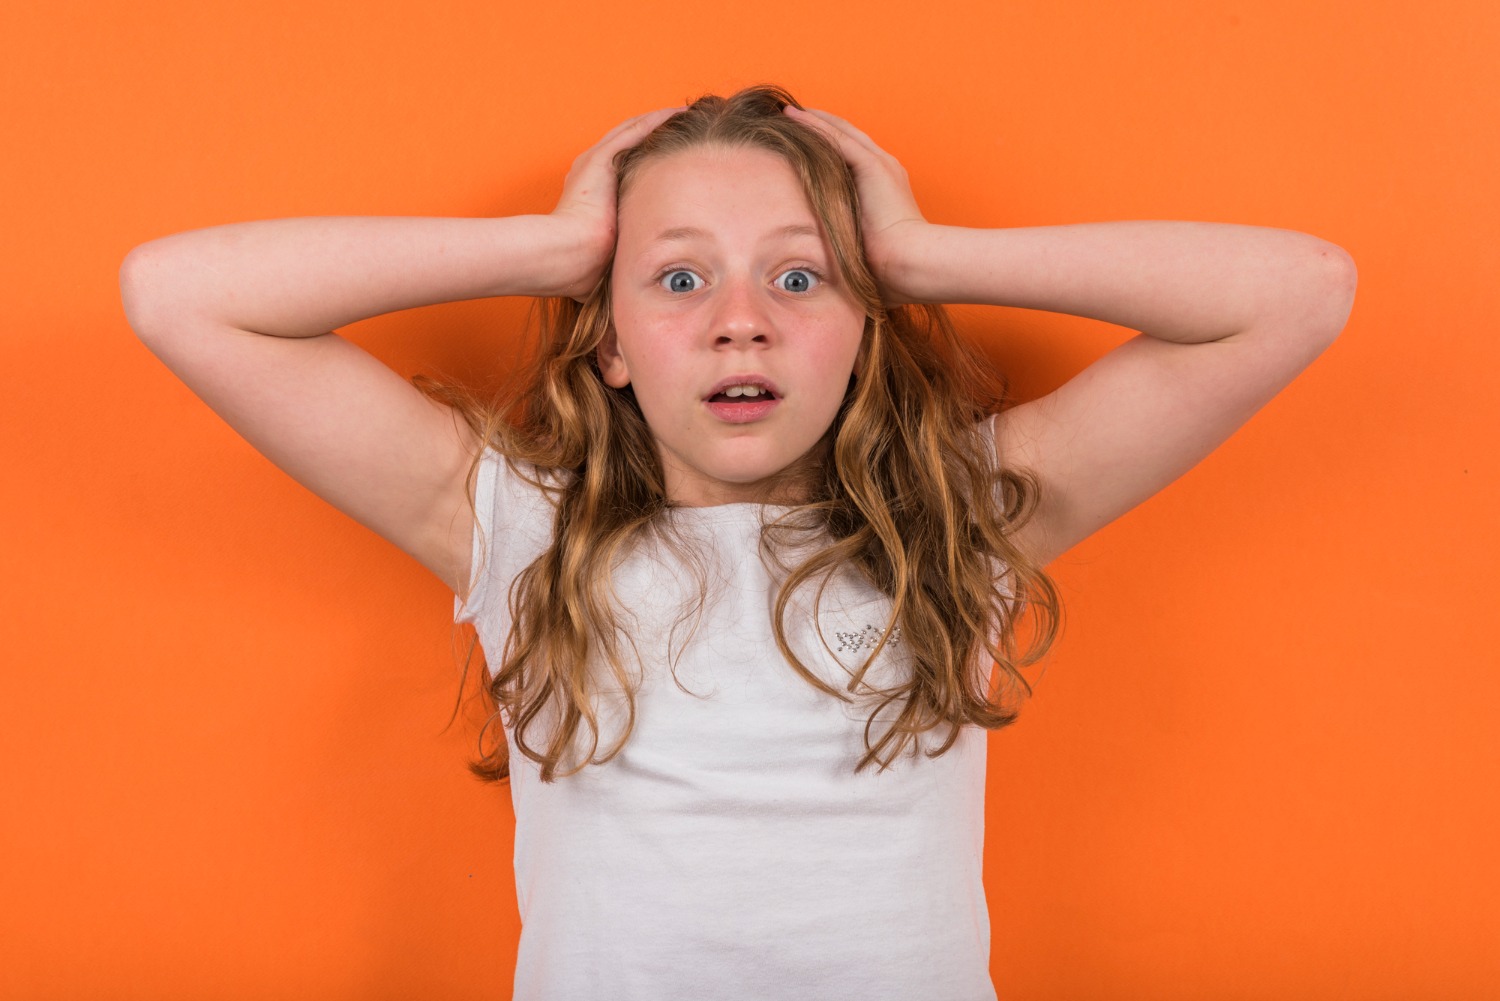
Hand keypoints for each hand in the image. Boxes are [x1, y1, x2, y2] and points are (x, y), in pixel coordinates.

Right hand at [546, 106, 680, 299]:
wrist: (565, 259)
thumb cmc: (580, 271)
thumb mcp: (609, 263)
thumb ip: (622, 266)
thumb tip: (638, 297)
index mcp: (592, 197)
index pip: (625, 172)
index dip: (649, 164)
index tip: (674, 165)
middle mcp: (591, 174)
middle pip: (629, 147)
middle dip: (656, 138)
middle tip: (686, 132)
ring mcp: (593, 164)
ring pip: (632, 133)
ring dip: (659, 123)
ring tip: (687, 116)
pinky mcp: (598, 160)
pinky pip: (634, 132)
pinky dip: (656, 120)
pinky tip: (678, 113)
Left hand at [783, 105, 931, 304]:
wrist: (910, 264)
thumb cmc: (890, 269)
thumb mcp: (861, 249)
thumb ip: (847, 243)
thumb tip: (824, 267)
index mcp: (883, 186)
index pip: (850, 158)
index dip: (826, 147)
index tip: (800, 144)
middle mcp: (884, 168)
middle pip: (845, 137)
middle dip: (819, 126)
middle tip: (789, 117)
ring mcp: (879, 164)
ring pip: (839, 131)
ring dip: (812, 119)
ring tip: (785, 111)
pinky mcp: (872, 165)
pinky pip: (836, 137)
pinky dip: (813, 125)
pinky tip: (791, 116)